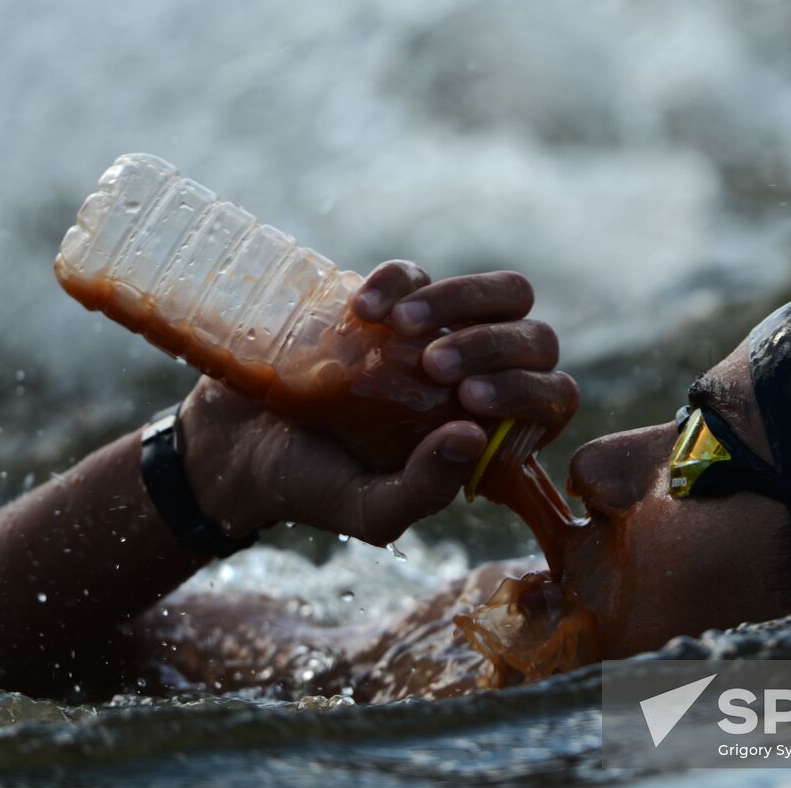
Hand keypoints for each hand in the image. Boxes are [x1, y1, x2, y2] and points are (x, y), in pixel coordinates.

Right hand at [176, 261, 577, 546]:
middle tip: (433, 366)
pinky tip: (361, 307)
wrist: (238, 444)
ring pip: (506, 294)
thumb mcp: (368, 510)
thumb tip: (474, 438)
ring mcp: (444, 334)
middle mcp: (480, 381)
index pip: (551, 401)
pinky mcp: (397, 300)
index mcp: (491, 436)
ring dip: (465, 300)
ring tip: (401, 329)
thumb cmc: (312, 486)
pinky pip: (423, 273)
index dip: (529, 393)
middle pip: (538, 340)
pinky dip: (401, 280)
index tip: (469, 399)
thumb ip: (425, 489)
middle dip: (497, 346)